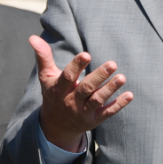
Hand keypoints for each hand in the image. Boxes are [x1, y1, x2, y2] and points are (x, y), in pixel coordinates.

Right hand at [31, 35, 132, 150]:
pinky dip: (118, 105)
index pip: (67, 77)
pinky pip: (107, 113)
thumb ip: (43, 57)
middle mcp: (71, 101)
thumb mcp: (46, 77)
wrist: (56, 126)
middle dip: (99, 77)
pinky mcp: (94, 120)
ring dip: (110, 89)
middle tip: (113, 64)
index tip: (87, 54)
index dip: (76, 66)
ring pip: (97, 101)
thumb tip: (33, 37)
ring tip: (122, 77)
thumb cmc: (53, 94)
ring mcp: (83, 112)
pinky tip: (129, 95)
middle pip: (85, 89)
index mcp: (59, 89)